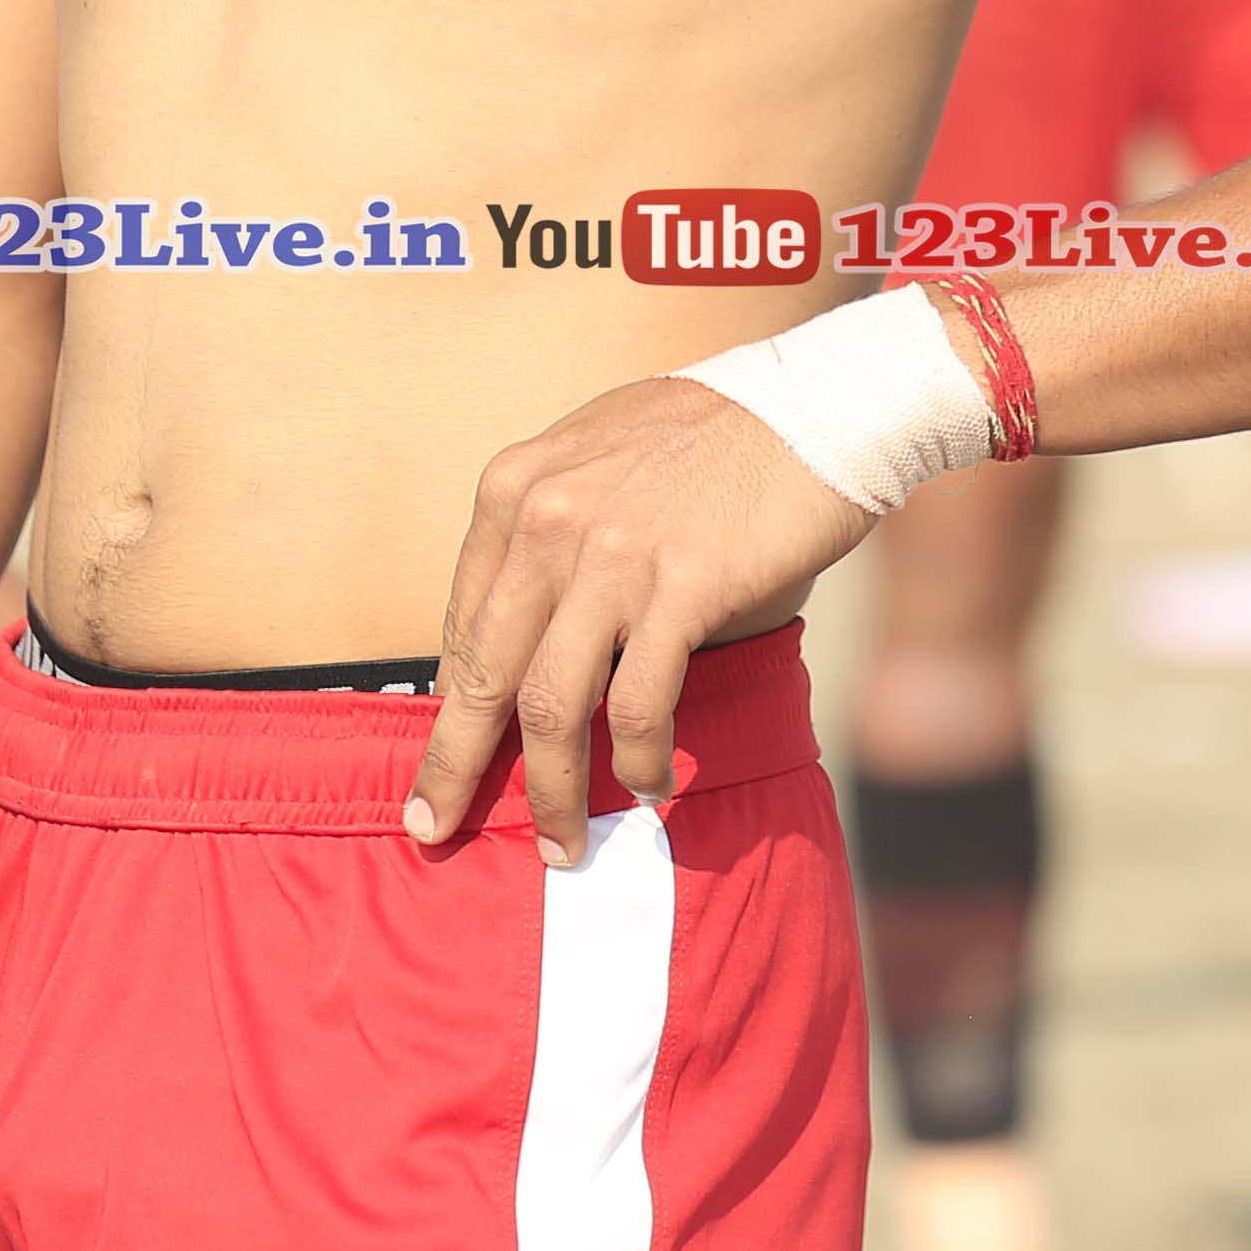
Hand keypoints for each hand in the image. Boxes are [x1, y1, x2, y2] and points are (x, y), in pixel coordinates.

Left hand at [408, 374, 875, 866]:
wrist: (819, 407)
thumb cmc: (715, 439)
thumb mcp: (598, 458)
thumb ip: (553, 530)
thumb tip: (528, 630)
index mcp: (515, 489)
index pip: (461, 623)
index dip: (449, 705)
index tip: (443, 759)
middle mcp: (547, 519)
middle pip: (483, 673)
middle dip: (455, 765)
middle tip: (432, 828)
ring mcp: (612, 555)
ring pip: (551, 706)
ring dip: (551, 790)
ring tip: (559, 843)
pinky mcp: (681, 587)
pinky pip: (639, 706)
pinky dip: (639, 762)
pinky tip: (648, 787)